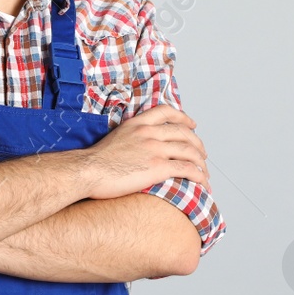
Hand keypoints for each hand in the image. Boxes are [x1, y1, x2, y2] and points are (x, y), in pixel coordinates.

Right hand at [82, 104, 208, 199]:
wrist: (88, 171)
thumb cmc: (95, 162)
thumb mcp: (114, 139)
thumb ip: (130, 139)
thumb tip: (135, 149)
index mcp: (137, 124)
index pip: (165, 112)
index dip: (183, 117)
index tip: (191, 124)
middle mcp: (148, 133)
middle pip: (183, 132)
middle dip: (197, 144)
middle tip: (202, 154)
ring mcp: (155, 149)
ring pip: (189, 151)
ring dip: (201, 162)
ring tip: (205, 172)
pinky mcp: (158, 167)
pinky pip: (186, 169)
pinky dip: (199, 176)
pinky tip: (202, 183)